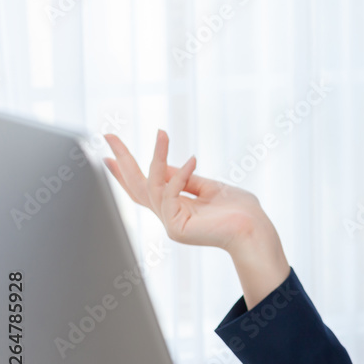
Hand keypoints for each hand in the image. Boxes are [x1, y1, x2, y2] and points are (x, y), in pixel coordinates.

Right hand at [103, 130, 264, 253]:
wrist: (255, 230)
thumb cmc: (239, 211)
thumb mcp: (209, 187)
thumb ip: (186, 178)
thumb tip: (163, 164)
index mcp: (176, 207)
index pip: (144, 189)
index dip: (125, 171)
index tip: (108, 154)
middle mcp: (169, 216)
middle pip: (137, 187)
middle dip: (122, 161)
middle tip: (108, 136)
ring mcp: (170, 223)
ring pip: (152, 185)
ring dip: (157, 157)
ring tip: (162, 133)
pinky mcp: (177, 228)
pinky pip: (170, 193)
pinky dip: (180, 175)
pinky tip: (193, 159)